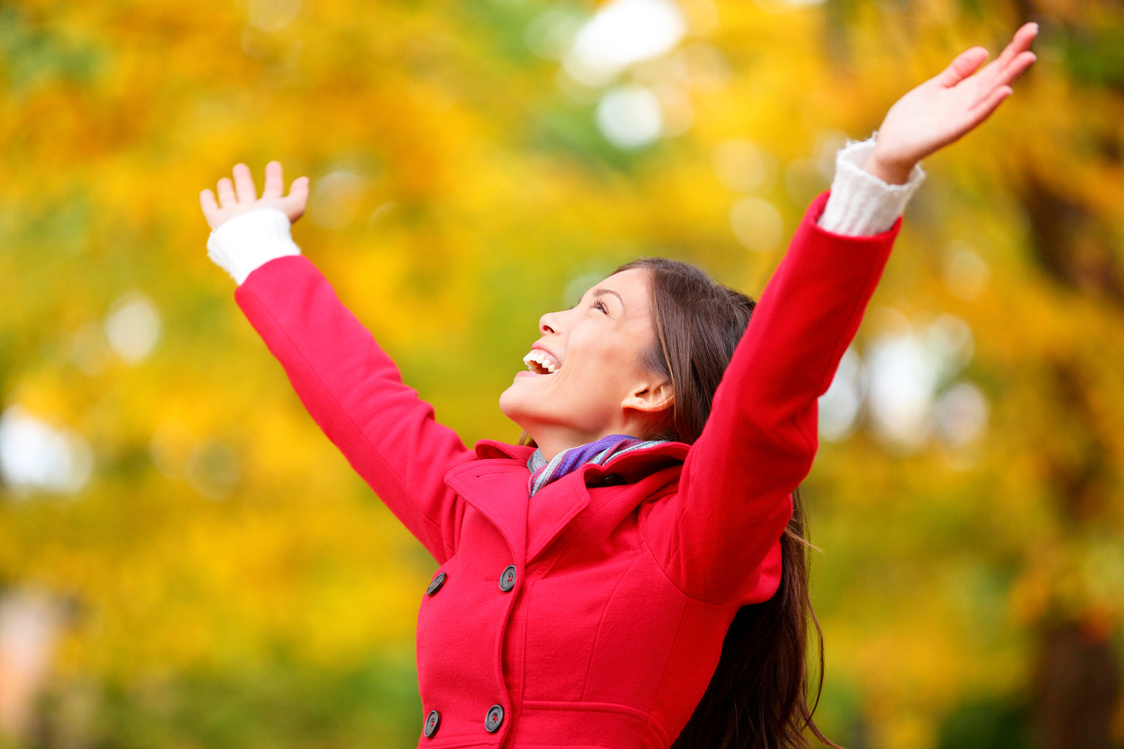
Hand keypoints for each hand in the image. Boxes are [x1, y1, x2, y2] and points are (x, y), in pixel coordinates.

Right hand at [200, 161, 309, 229]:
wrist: (253, 243)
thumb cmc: (274, 224)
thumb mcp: (293, 207)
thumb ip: (300, 193)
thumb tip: (304, 179)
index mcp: (270, 211)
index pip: (273, 191)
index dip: (274, 178)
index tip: (273, 164)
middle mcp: (252, 214)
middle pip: (247, 194)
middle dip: (244, 180)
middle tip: (239, 166)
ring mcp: (234, 218)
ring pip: (230, 201)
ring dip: (227, 190)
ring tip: (224, 180)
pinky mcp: (218, 222)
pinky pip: (211, 210)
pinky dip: (208, 201)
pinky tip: (205, 193)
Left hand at [865, 22, 1038, 183]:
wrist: (891, 146)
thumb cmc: (912, 118)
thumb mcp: (935, 87)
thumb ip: (958, 71)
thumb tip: (984, 50)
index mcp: (965, 91)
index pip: (995, 67)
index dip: (1011, 49)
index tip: (1029, 29)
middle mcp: (969, 103)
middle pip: (997, 76)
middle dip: (1015, 56)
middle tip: (1033, 31)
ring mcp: (962, 117)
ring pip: (990, 94)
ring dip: (1009, 77)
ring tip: (1027, 57)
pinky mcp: (951, 131)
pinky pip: (974, 117)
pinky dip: (989, 105)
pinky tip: (1004, 92)